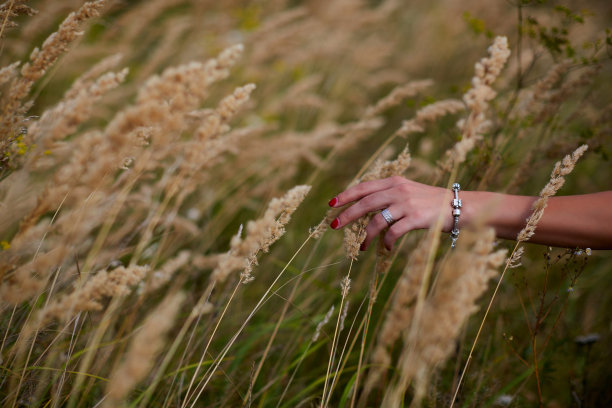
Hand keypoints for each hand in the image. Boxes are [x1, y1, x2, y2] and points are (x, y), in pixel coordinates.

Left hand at [328, 176, 452, 250]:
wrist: (459, 206)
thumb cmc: (431, 202)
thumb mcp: (409, 191)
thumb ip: (389, 195)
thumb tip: (366, 206)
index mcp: (394, 182)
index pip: (364, 187)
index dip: (347, 195)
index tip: (332, 203)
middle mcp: (398, 190)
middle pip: (365, 202)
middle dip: (348, 214)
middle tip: (335, 225)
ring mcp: (406, 204)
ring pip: (377, 220)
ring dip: (366, 235)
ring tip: (361, 246)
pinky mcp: (415, 218)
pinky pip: (393, 232)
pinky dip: (386, 242)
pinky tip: (386, 248)